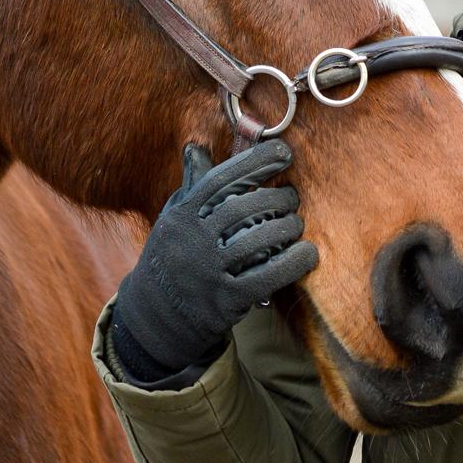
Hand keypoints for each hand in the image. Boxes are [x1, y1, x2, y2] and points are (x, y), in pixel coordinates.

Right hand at [112, 139, 317, 381]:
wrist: (155, 315)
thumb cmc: (173, 256)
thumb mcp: (174, 218)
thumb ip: (192, 185)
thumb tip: (196, 147)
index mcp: (182, 215)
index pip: (221, 180)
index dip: (255, 162)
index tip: (284, 152)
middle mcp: (193, 240)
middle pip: (243, 208)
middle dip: (277, 198)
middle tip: (293, 197)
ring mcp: (208, 272)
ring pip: (257, 240)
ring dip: (287, 227)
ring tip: (297, 223)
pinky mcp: (225, 301)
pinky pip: (266, 278)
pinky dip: (292, 263)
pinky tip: (307, 253)